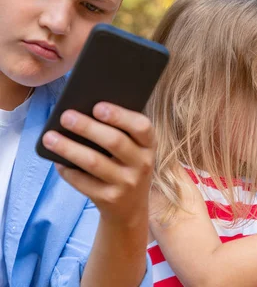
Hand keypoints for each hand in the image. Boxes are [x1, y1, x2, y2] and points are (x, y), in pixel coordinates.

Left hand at [42, 102, 154, 227]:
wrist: (131, 208)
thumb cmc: (127, 166)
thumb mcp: (135, 150)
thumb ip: (120, 132)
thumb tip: (84, 112)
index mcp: (149, 145)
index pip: (141, 127)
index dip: (120, 116)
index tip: (97, 106)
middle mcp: (142, 164)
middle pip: (114, 141)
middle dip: (88, 127)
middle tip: (66, 116)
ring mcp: (127, 183)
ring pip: (94, 162)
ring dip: (69, 148)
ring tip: (49, 137)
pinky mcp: (109, 199)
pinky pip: (83, 182)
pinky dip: (67, 170)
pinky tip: (57, 162)